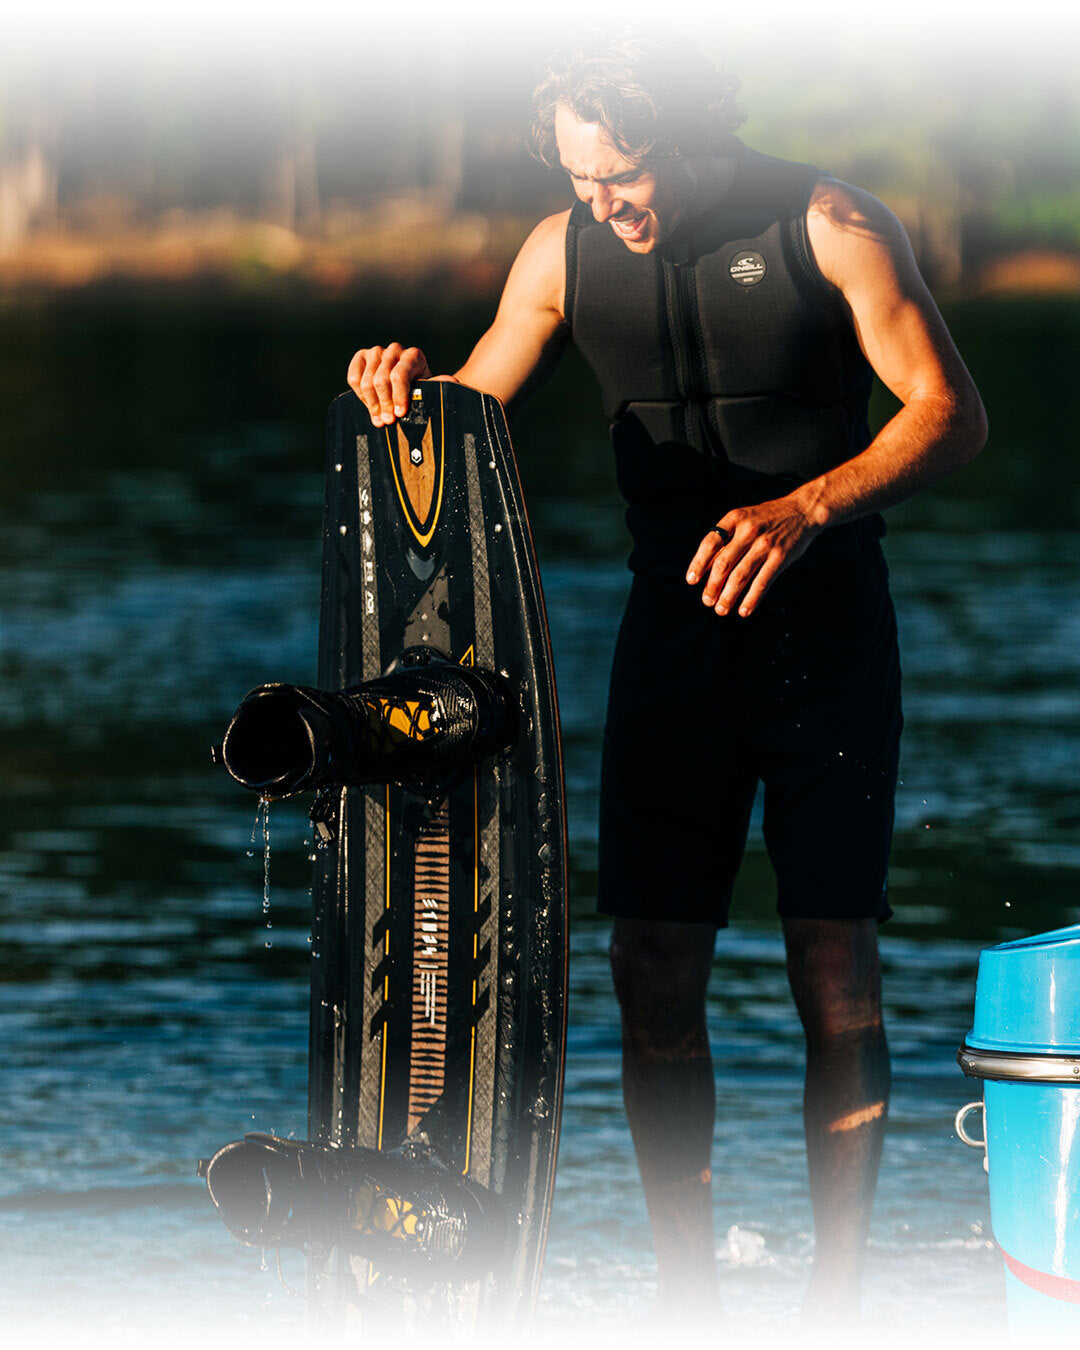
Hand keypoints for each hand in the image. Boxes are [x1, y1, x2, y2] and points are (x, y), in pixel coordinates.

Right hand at [346, 343, 432, 425]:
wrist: (408, 388)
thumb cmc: (421, 392)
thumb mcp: (431, 391)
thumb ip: (439, 386)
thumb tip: (451, 382)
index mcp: (414, 356)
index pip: (399, 376)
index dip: (398, 397)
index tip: (400, 414)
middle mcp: (394, 350)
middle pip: (380, 380)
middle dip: (384, 404)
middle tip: (388, 422)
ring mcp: (376, 352)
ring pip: (366, 382)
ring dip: (372, 404)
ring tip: (380, 420)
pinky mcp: (361, 357)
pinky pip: (353, 378)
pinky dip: (360, 395)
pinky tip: (371, 406)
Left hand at [685, 497, 819, 616]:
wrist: (803, 510)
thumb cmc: (767, 519)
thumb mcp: (744, 519)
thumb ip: (727, 540)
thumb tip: (707, 570)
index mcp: (734, 519)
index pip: (710, 543)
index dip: (699, 564)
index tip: (692, 581)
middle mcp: (748, 531)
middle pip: (723, 563)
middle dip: (713, 586)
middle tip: (707, 601)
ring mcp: (765, 544)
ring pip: (740, 576)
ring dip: (728, 596)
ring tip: (721, 610)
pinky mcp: (780, 557)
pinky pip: (762, 582)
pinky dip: (751, 599)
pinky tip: (744, 610)